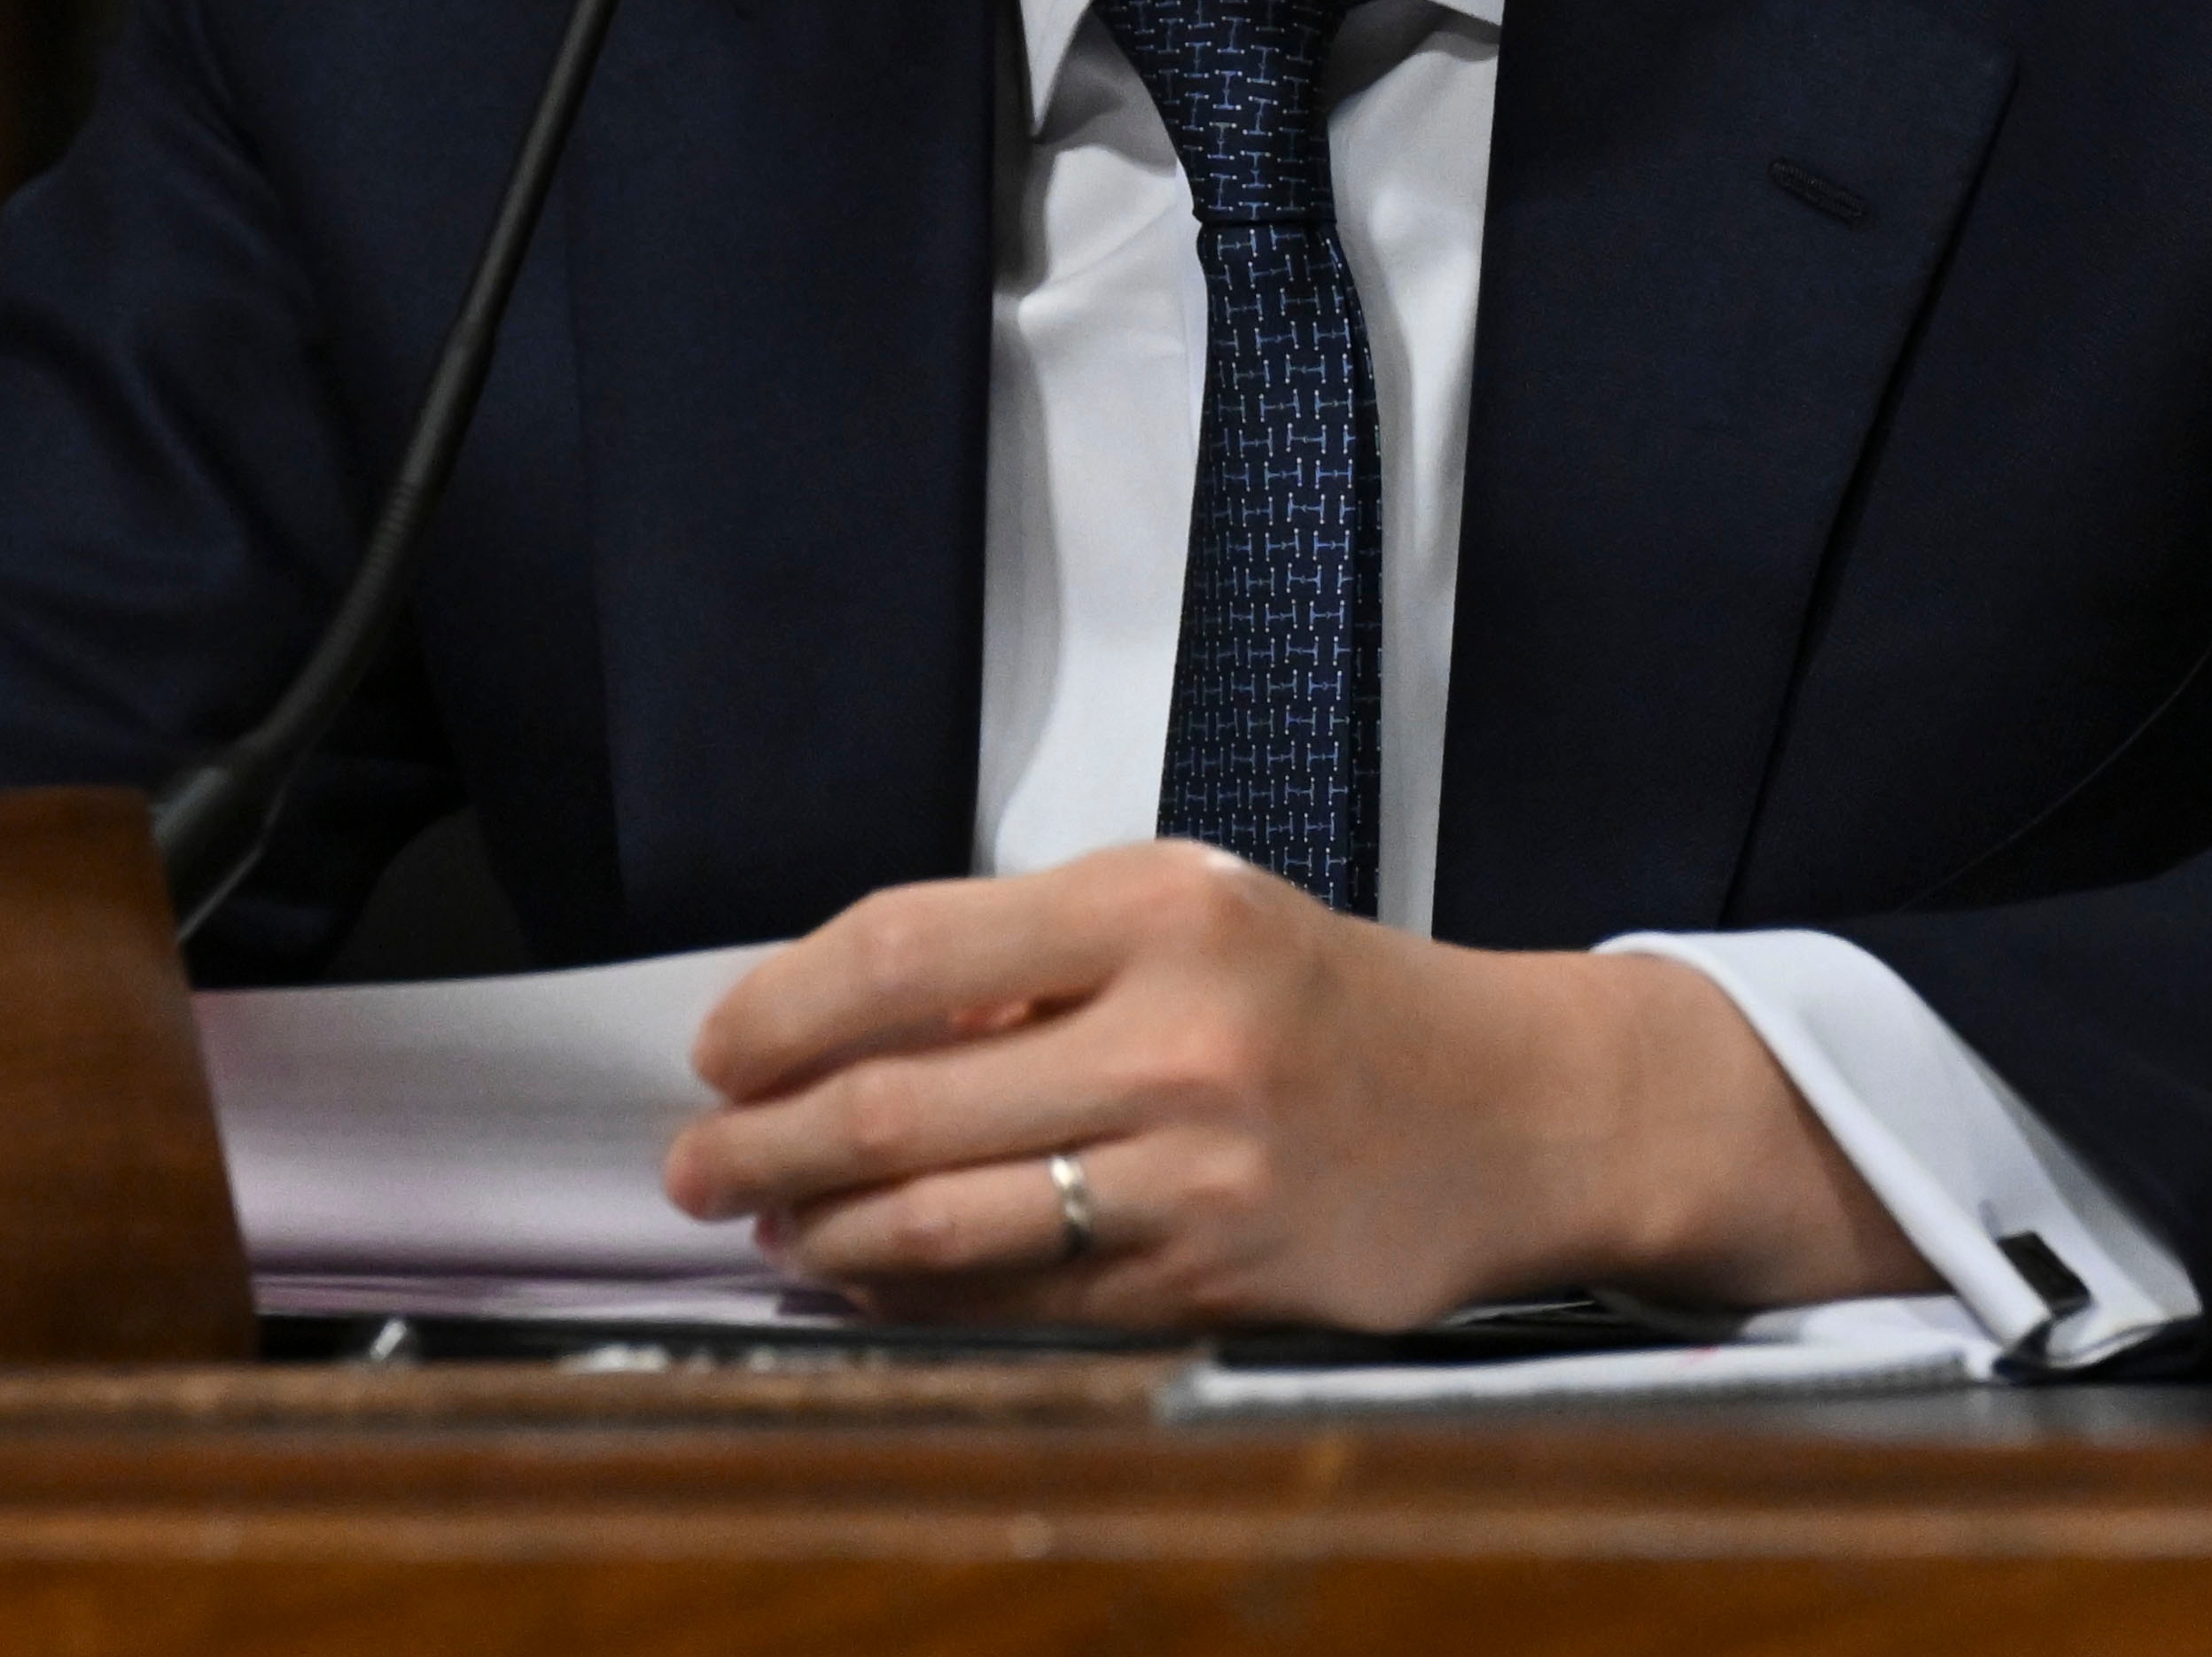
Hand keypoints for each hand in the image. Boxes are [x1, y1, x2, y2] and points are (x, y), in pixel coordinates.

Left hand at [658, 839, 1930, 1326]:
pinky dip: (917, 1300)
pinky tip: (868, 1285)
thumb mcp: (1188, 913)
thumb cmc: (1324, 999)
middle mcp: (1174, 1036)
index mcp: (1156, 909)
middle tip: (694, 1165)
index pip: (904, 949)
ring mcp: (1195, 1174)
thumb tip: (837, 1026)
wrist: (1517, 1111)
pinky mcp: (1211, 1285)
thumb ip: (1025, 954)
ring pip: (940, 1221)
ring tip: (767, 1231)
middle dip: (762, 1144)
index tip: (717, 1047)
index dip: (780, 1007)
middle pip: (898, 1103)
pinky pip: (1020, 1302)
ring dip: (821, 1238)